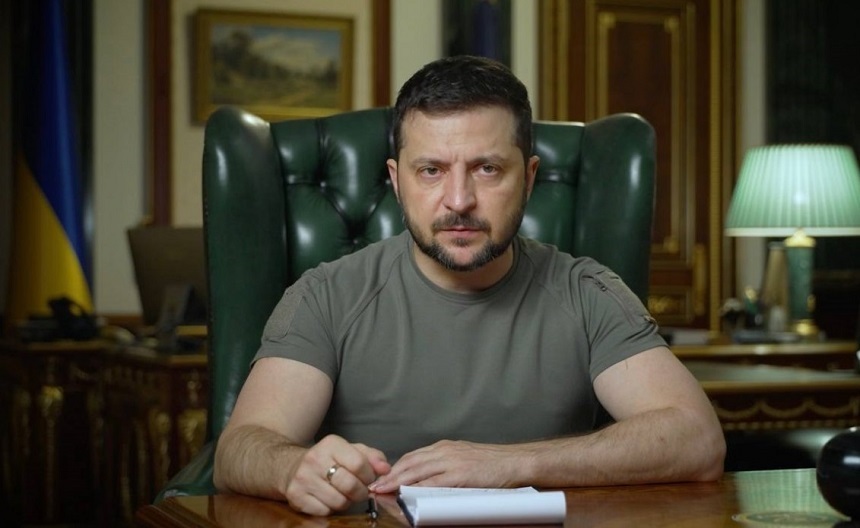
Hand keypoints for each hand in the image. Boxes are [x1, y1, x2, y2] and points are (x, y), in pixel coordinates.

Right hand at [285, 434, 390, 515]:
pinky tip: (328, 499)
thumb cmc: (328, 459)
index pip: (359, 464)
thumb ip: (372, 457)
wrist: (291, 467)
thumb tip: (386, 469)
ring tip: (343, 493)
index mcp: (331, 444)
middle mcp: (314, 459)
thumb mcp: (350, 451)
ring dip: (346, 502)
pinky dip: (330, 509)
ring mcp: (303, 479)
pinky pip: (324, 512)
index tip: (369, 479)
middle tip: (359, 490)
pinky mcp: (296, 496)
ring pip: (338, 502)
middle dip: (360, 492)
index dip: (369, 476)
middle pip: (350, 485)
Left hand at [369, 440, 517, 493]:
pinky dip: (417, 488)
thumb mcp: (464, 457)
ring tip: (384, 490)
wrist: (515, 461)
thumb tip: (427, 478)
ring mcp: (452, 462)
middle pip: (410, 462)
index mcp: (445, 447)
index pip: (413, 456)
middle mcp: (445, 451)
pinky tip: (407, 494)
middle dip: (390, 475)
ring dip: (397, 481)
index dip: (395, 467)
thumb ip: (445, 465)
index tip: (382, 477)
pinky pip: (433, 482)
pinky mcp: (460, 474)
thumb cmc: (493, 463)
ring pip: (417, 470)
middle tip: (375, 485)